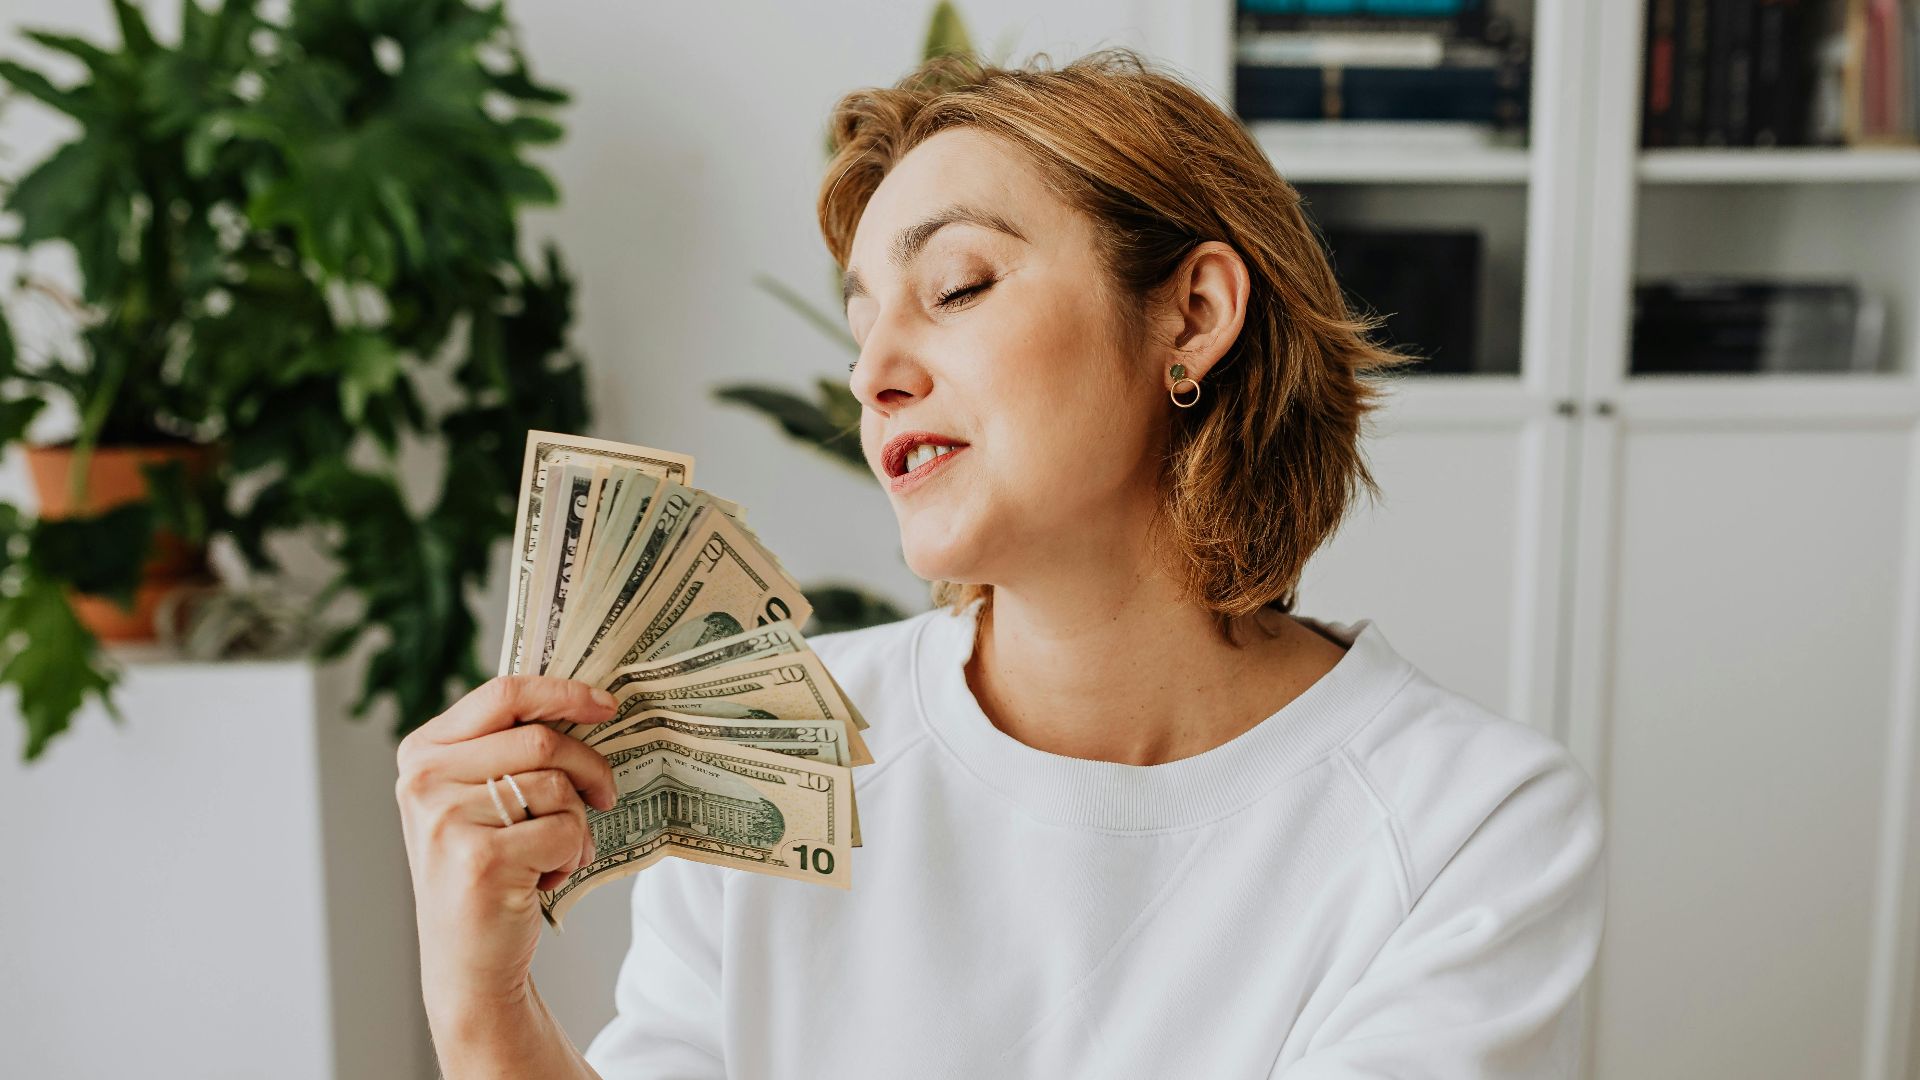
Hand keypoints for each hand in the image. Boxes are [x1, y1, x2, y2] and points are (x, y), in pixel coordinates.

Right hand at [395, 675, 619, 1028]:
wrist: (466, 962)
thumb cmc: (485, 872)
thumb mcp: (477, 799)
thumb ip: (506, 748)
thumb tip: (584, 700)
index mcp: (422, 752)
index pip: (504, 694)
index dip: (564, 692)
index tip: (607, 704)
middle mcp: (424, 780)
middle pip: (541, 739)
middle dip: (590, 767)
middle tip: (606, 795)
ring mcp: (447, 819)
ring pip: (558, 786)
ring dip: (577, 824)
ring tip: (553, 854)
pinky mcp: (480, 858)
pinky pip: (564, 831)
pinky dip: (571, 856)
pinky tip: (543, 880)